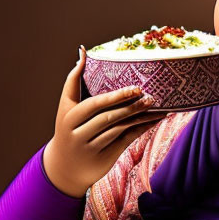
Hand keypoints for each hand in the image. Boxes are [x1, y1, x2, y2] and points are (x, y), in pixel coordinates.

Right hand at [43, 46, 165, 196]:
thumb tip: (82, 51)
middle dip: (124, 101)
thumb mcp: (68, 108)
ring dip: (138, 114)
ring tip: (154, 103)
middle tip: (143, 91)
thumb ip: (75, 81)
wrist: (64, 168)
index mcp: (67, 116)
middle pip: (105, 114)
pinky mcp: (104, 157)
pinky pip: (126, 139)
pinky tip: (153, 119)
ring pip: (118, 127)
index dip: (104, 90)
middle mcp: (77, 132)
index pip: (86, 100)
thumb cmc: (70, 129)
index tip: (128, 83)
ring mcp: (90, 146)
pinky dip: (141, 128)